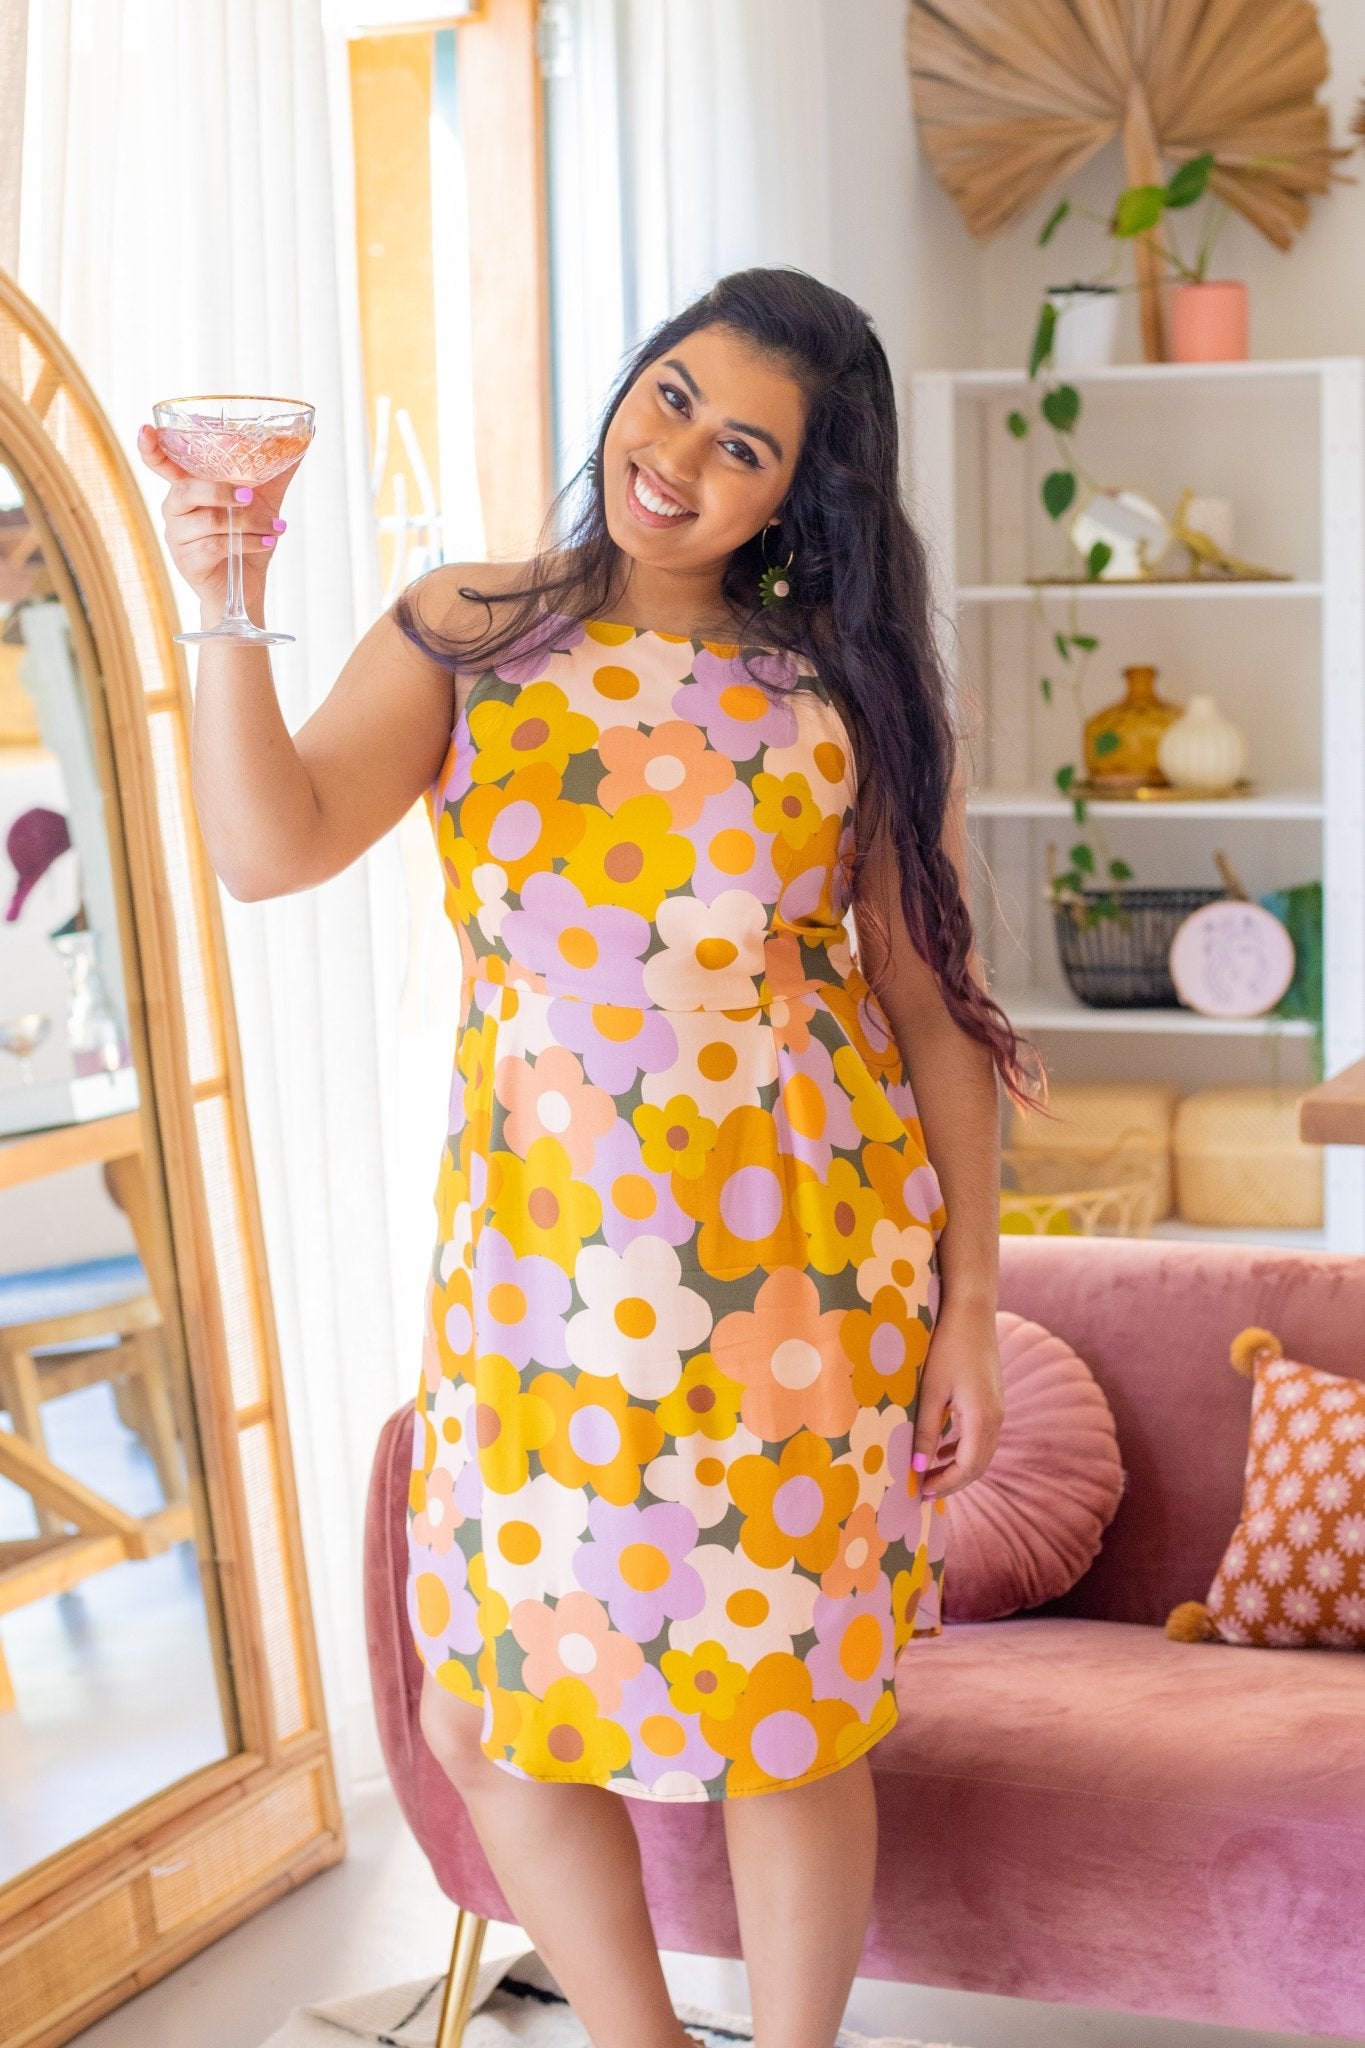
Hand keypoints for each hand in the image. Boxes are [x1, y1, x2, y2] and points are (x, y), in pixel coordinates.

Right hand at [135, 423, 302, 614]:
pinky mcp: (188, 561)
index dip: (150, 448)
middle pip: (186, 490)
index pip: (161, 464)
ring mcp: (177, 537)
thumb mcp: (264, 500)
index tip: (146, 429)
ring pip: (208, 520)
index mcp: (187, 488)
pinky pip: (216, 545)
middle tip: (251, 495)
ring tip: (275, 527)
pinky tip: (268, 541)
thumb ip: (275, 470)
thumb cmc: (248, 538)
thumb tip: (305, 437)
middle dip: (221, 491)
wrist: (248, 586)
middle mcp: (175, 509)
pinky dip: (248, 542)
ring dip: (248, 522)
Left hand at [911, 1295, 1003, 1499]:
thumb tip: (918, 1468)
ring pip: (982, 1451)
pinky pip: (982, 1434)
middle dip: (952, 1481)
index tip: (921, 1493)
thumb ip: (926, 1431)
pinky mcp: (993, 1397)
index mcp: (982, 1418)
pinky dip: (963, 1448)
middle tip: (924, 1492)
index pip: (967, 1468)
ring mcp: (998, 1407)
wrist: (971, 1311)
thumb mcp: (930, 1391)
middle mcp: (996, 1416)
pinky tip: (943, 1448)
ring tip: (930, 1474)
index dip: (945, 1484)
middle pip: (978, 1465)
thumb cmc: (946, 1347)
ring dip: (958, 1466)